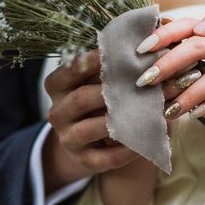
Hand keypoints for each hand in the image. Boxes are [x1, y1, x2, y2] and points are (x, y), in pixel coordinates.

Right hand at [43, 50, 139, 193]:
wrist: (91, 143)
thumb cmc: (99, 102)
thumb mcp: (97, 82)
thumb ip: (111, 67)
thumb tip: (144, 43)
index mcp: (57, 87)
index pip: (71, 69)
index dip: (93, 60)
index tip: (119, 51)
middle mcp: (57, 113)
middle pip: (81, 99)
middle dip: (112, 90)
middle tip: (143, 82)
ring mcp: (68, 139)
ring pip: (90, 129)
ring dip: (119, 121)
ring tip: (147, 112)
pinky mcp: (85, 161)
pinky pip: (107, 157)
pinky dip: (127, 150)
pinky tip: (146, 142)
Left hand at [135, 18, 204, 119]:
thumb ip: (204, 45)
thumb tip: (161, 45)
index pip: (188, 25)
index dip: (164, 34)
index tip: (141, 48)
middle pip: (197, 46)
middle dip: (170, 64)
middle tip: (146, 82)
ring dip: (191, 93)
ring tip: (170, 109)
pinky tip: (201, 112)